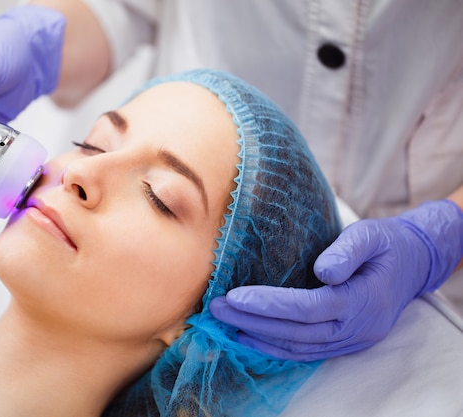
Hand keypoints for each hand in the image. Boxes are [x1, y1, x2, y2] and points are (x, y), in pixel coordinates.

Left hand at [210, 200, 462, 360]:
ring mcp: (353, 339)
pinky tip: (250, 338)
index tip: (234, 297)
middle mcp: (357, 327)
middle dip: (253, 323)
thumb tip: (324, 271)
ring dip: (259, 338)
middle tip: (216, 310)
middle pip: (297, 333)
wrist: (415, 263)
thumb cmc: (388, 243)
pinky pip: (307, 352)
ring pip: (300, 348)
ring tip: (224, 325)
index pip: (308, 308)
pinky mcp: (346, 342)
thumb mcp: (372, 235)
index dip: (270, 305)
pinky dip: (276, 348)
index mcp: (363, 300)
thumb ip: (347, 250)